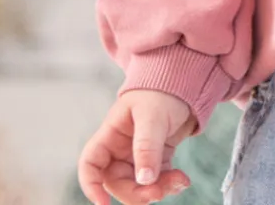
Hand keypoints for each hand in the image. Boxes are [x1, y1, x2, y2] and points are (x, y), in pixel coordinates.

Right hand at [78, 89, 196, 204]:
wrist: (184, 82)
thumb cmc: (161, 91)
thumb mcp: (152, 116)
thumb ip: (147, 147)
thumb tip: (144, 180)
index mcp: (111, 135)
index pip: (90, 164)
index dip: (91, 186)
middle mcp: (120, 149)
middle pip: (117, 183)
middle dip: (136, 192)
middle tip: (157, 193)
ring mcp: (138, 156)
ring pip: (139, 186)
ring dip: (157, 190)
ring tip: (179, 180)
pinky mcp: (157, 159)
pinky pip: (157, 181)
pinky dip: (169, 184)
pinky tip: (182, 180)